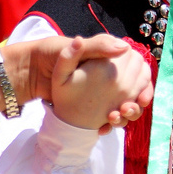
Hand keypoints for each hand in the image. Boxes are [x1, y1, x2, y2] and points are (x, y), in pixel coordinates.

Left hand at [3, 34, 150, 127]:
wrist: (28, 72)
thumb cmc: (49, 53)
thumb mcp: (74, 47)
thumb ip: (98, 46)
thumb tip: (125, 48)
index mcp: (108, 57)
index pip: (137, 70)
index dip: (144, 85)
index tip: (142, 98)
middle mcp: (109, 74)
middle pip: (135, 92)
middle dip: (135, 104)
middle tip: (125, 110)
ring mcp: (101, 91)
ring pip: (124, 106)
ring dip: (125, 115)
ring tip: (112, 118)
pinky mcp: (91, 104)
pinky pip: (109, 116)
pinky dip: (109, 124)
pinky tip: (103, 127)